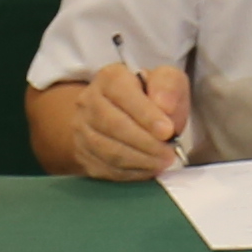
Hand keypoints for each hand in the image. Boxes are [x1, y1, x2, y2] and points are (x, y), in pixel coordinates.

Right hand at [65, 66, 190, 182]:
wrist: (124, 114)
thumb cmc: (149, 96)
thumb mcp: (166, 80)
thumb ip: (168, 86)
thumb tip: (165, 106)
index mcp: (109, 78)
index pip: (123, 94)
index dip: (146, 115)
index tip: (167, 131)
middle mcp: (89, 101)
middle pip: (114, 125)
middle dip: (146, 143)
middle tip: (170, 153)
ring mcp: (82, 129)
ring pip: (109, 151)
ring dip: (140, 160)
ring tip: (163, 162)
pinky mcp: (83, 154)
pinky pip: (106, 168)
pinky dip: (131, 172)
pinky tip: (149, 169)